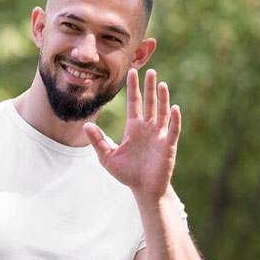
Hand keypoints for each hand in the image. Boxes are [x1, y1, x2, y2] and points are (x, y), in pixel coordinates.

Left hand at [83, 68, 180, 200]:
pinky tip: (173, 108)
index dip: (133, 88)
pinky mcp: (167, 146)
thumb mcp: (107, 156)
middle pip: (149, 103)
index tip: (131, 72)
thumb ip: (98, 140)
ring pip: (161, 113)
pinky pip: (172, 130)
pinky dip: (173, 120)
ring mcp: (159, 135)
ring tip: (162, 84)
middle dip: (149, 88)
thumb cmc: (127, 172)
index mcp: (133, 128)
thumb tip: (86, 125)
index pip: (134, 103)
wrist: (143, 189)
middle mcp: (147, 128)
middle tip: (150, 70)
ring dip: (162, 99)